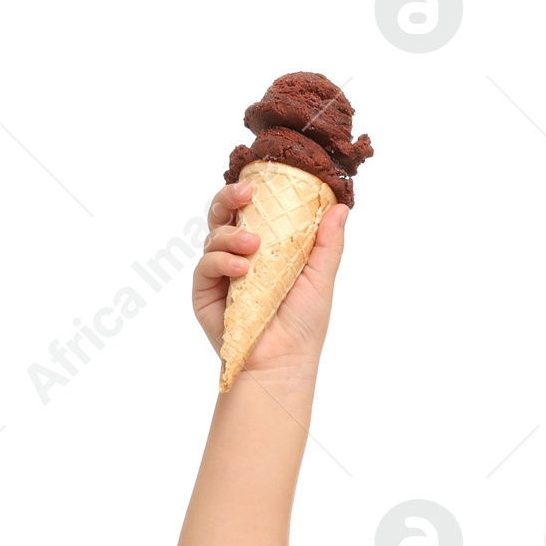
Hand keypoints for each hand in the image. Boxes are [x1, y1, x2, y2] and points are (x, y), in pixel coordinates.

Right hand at [191, 179, 347, 377]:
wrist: (283, 363)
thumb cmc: (303, 325)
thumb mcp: (320, 277)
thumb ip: (328, 243)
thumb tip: (341, 207)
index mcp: (263, 248)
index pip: (250, 210)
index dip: (250, 192)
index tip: (261, 181)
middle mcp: (238, 256)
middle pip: (223, 214)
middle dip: (229, 197)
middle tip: (246, 193)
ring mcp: (219, 274)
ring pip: (213, 235)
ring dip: (231, 234)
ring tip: (253, 246)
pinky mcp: (205, 293)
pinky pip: (205, 266)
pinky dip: (221, 262)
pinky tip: (241, 269)